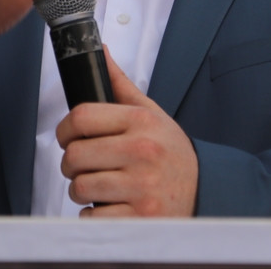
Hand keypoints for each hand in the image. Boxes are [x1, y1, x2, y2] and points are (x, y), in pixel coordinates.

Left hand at [57, 51, 197, 216]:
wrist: (205, 190)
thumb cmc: (171, 153)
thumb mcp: (151, 113)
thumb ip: (120, 85)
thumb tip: (101, 53)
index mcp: (141, 122)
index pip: (82, 117)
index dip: (65, 129)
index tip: (68, 138)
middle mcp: (142, 151)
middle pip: (75, 155)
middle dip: (72, 164)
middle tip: (85, 166)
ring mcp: (142, 186)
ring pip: (80, 187)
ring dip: (81, 190)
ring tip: (99, 186)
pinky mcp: (140, 217)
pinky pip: (92, 217)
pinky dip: (93, 216)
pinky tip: (110, 207)